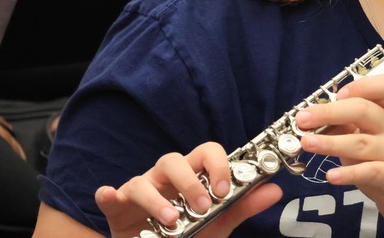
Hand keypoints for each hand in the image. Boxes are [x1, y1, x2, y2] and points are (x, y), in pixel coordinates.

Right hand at [94, 142, 281, 237]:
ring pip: (143, 180)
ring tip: (171, 221)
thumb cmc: (188, 234)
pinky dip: (108, 194)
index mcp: (192, 175)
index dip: (216, 165)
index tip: (224, 190)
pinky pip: (110, 195)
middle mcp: (165, 178)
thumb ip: (243, 206)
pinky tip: (110, 196)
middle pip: (173, 160)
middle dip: (188, 181)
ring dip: (157, 200)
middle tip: (202, 207)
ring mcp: (139, 191)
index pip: (205, 152)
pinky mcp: (117, 208)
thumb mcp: (218, 223)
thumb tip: (275, 190)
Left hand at [295, 75, 383, 228]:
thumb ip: (346, 123)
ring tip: (306, 143)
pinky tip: (331, 176)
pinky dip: (348, 173)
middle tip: (302, 118)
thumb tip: (312, 117)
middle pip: (363, 110)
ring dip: (330, 142)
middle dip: (329, 112)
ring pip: (360, 142)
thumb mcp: (368, 132)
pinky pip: (368, 172)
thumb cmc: (383, 155)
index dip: (362, 86)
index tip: (338, 94)